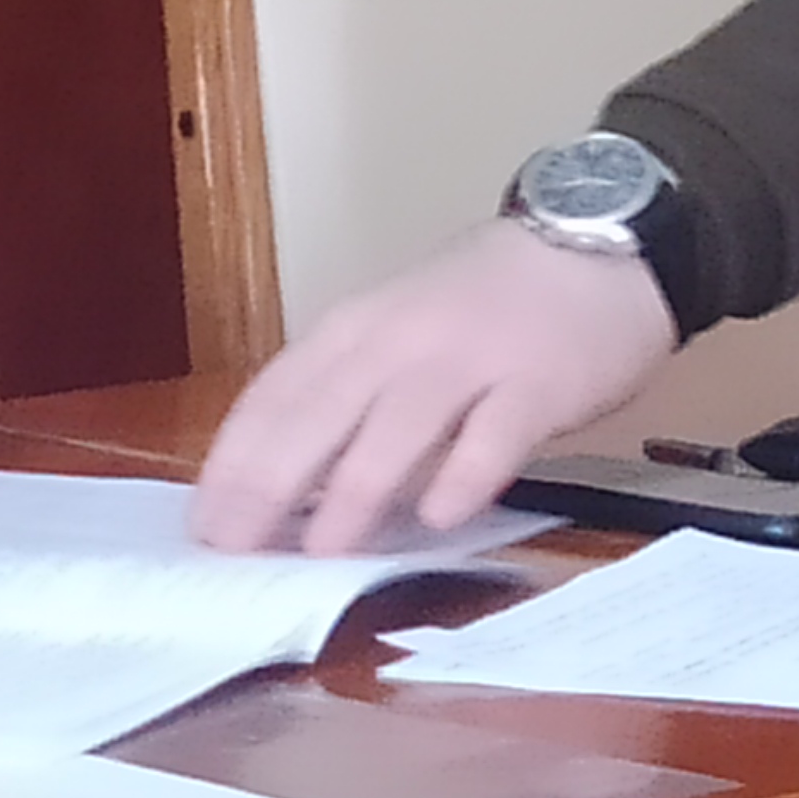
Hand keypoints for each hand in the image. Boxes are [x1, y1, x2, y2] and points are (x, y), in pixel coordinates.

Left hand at [186, 218, 678, 554]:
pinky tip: (440, 518)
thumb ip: (351, 393)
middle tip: (236, 552)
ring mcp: (470, 357)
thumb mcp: (400, 329)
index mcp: (357, 328)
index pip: (276, 394)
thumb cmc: (487, 302)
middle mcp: (401, 339)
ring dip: (354, 492)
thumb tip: (287, 487)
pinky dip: (463, 475)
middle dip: (270, 486)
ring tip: (322, 553)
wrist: (595, 243)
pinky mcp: (538, 381)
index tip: (203, 522)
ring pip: (397, 427)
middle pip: (320, 413)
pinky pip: (493, 434)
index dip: (235, 460)